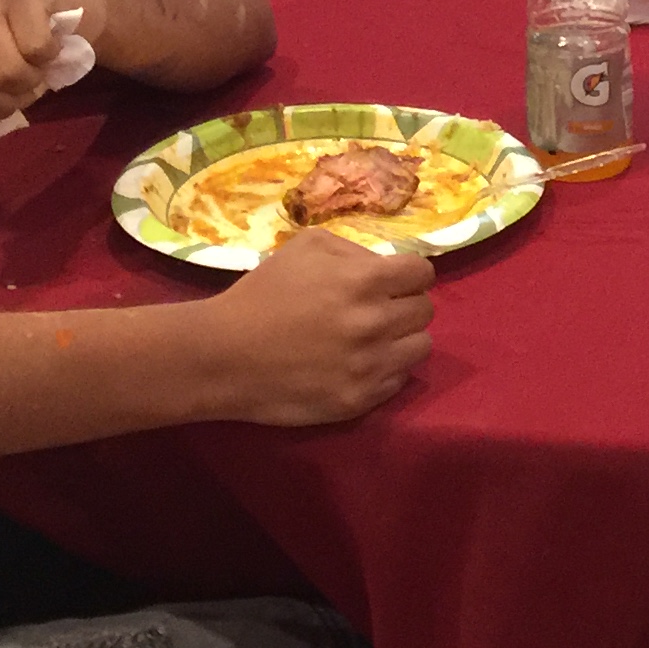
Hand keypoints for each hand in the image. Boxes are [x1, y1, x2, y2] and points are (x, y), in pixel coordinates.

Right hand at [210, 225, 437, 423]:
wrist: (223, 355)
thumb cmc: (261, 294)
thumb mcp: (304, 246)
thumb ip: (352, 249)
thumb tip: (384, 263)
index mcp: (365, 280)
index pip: (423, 273)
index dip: (410, 274)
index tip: (395, 280)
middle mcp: (375, 323)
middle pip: (425, 310)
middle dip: (405, 304)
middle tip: (379, 308)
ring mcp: (369, 366)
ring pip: (420, 347)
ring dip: (402, 339)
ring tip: (374, 338)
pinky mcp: (359, 400)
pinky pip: (398, 381)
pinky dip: (386, 370)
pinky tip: (359, 363)